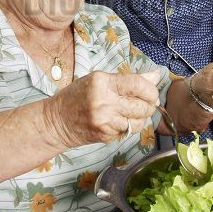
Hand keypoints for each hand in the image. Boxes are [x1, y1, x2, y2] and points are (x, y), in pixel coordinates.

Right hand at [43, 70, 159, 148]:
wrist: (57, 121)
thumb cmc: (77, 96)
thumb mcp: (100, 79)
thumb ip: (129, 79)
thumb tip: (155, 75)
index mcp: (102, 82)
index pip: (137, 84)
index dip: (150, 89)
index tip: (151, 91)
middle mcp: (104, 102)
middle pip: (142, 106)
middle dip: (149, 105)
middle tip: (146, 102)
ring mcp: (105, 121)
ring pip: (139, 121)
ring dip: (141, 117)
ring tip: (132, 111)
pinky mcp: (106, 136)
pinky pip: (128, 131)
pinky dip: (129, 126)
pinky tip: (120, 120)